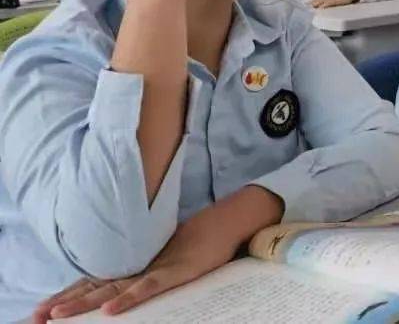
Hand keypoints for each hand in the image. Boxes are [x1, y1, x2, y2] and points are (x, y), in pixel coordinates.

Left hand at [34, 216, 235, 320]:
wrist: (222, 224)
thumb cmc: (194, 244)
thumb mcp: (162, 260)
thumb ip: (141, 270)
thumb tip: (118, 288)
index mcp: (132, 266)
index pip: (92, 282)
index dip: (67, 294)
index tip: (40, 310)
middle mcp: (136, 267)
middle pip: (93, 287)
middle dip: (64, 302)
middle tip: (37, 316)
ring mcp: (153, 269)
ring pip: (112, 289)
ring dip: (84, 303)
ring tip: (58, 315)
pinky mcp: (173, 273)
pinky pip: (146, 288)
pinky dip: (127, 299)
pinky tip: (110, 311)